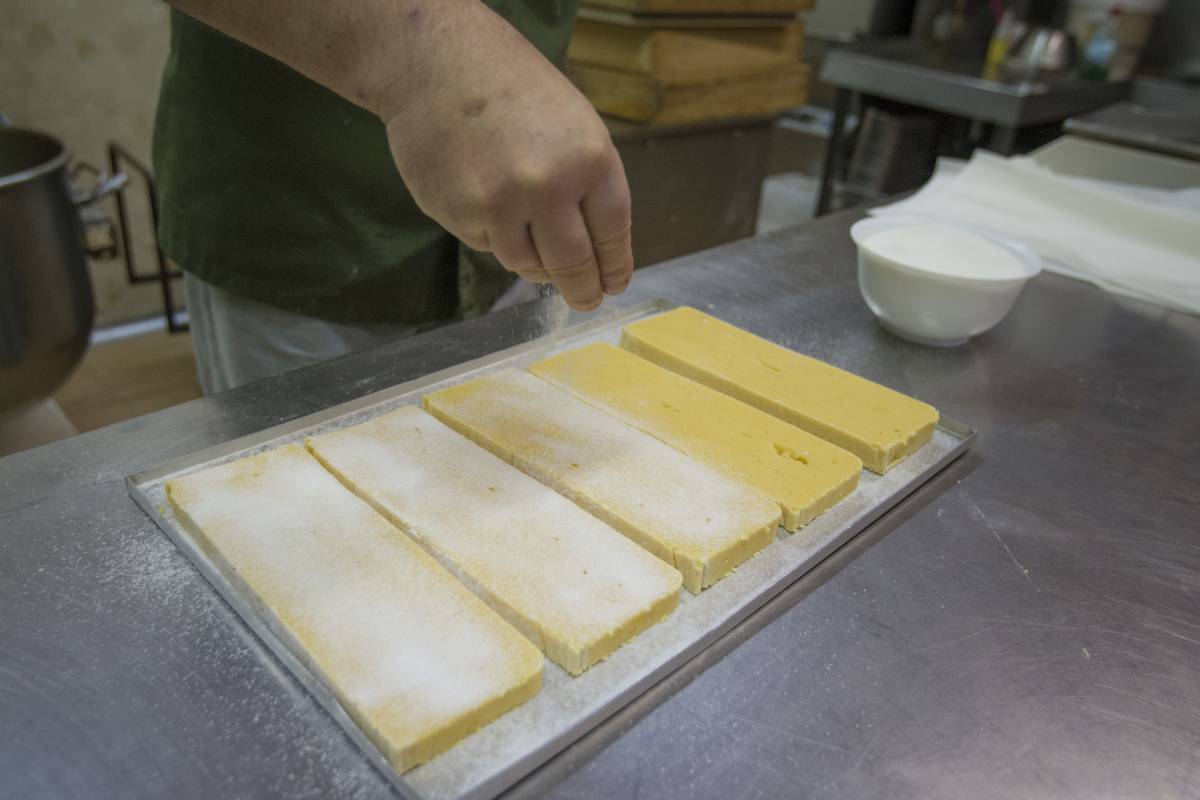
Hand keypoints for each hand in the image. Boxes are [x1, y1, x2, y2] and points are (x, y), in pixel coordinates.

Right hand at [378, 3, 632, 310]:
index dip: (614, 266)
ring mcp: (500, 205)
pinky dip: (494, 236)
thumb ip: (588, 183)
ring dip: (535, 263)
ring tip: (530, 236)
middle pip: (573, 265)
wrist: (437, 62)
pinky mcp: (459, 215)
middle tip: (585, 300)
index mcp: (589, 159)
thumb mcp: (574, 125)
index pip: (612, 234)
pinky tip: (487, 199)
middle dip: (583, 290)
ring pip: (527, 264)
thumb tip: (598, 249)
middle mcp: (548, 187)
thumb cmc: (512, 89)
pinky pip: (488, 246)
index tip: (614, 284)